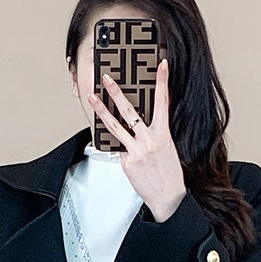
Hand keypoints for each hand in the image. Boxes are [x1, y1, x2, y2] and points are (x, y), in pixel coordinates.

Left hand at [87, 58, 186, 222]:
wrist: (168, 196)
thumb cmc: (168, 171)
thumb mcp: (166, 146)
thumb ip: (154, 132)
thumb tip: (138, 123)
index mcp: (163, 133)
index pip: (163, 102)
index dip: (162, 82)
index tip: (161, 65)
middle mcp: (149, 139)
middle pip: (130, 111)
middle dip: (117, 93)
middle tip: (107, 79)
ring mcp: (137, 150)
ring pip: (115, 126)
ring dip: (101, 111)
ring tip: (92, 98)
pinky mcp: (127, 162)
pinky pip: (117, 149)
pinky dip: (116, 147)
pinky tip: (116, 147)